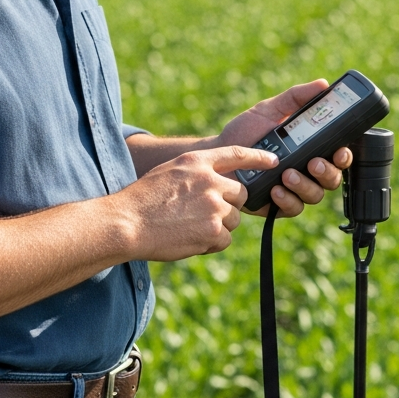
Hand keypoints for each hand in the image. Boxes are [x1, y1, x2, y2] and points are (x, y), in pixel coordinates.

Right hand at [113, 145, 277, 260]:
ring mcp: (214, 206)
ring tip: (188, 227)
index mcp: (197, 162)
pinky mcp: (213, 230)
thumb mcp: (169, 172)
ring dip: (217, 227)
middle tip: (202, 215)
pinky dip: (211, 244)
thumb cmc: (142, 200)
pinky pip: (225, 240)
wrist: (126, 224)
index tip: (272, 162)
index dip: (258, 157)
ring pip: (233, 219)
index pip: (236, 153)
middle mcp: (210, 180)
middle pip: (240, 194)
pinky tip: (189, 240)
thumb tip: (220, 184)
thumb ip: (196, 173)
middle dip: (228, 206)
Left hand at [218, 79, 353, 217]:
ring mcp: (294, 189)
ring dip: (305, 185)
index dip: (344, 155)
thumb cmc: (246, 132)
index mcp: (311, 148)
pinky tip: (275, 189)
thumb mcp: (270, 109)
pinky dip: (287, 200)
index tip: (339, 150)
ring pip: (315, 195)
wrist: (218, 155)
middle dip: (327, 172)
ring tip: (287, 174)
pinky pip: (293, 208)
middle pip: (332, 178)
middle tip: (313, 163)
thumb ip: (296, 97)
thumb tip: (323, 84)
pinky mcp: (278, 205)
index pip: (338, 155)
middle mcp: (307, 171)